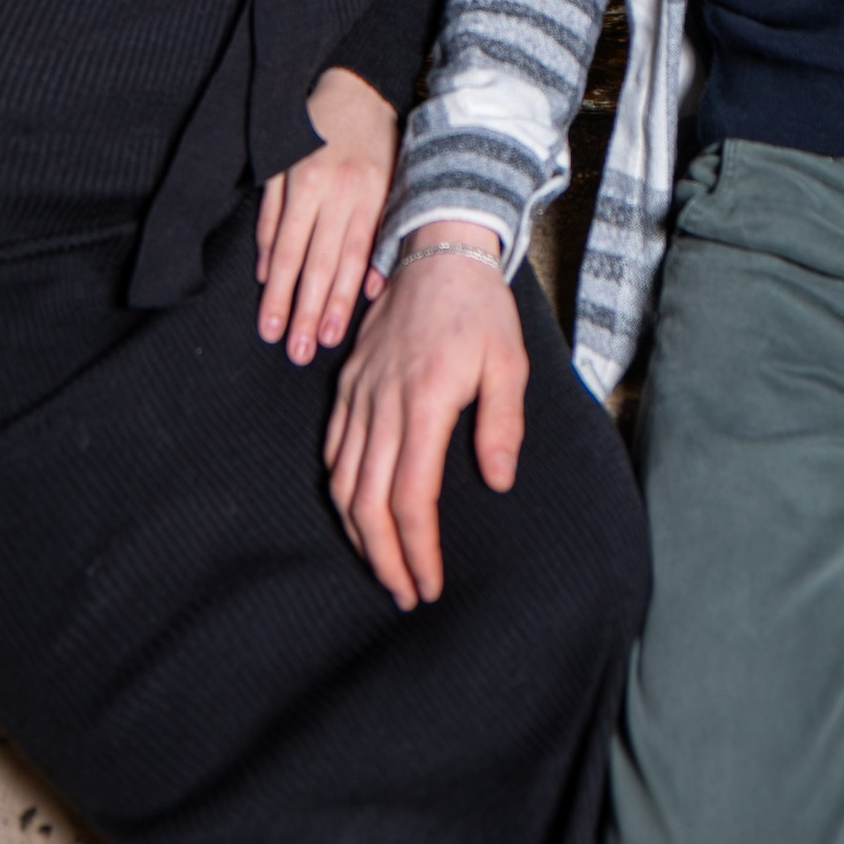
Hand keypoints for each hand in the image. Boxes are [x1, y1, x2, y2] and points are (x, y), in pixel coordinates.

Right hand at [256, 66, 397, 363]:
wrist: (352, 84)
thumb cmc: (378, 142)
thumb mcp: (395, 181)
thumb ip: (384, 233)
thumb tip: (373, 290)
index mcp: (369, 193)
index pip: (351, 258)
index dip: (339, 301)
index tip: (328, 339)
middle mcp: (336, 187)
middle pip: (317, 261)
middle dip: (305, 311)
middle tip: (295, 351)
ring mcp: (303, 175)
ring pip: (289, 244)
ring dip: (279, 291)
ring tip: (270, 328)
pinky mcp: (279, 165)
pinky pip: (271, 215)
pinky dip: (268, 248)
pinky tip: (265, 278)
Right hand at [325, 227, 526, 609]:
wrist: (440, 249)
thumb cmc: (481, 309)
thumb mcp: (510, 363)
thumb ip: (502, 425)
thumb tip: (497, 483)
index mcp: (424, 401)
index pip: (410, 497)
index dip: (417, 549)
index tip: (430, 583)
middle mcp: (382, 402)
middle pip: (367, 501)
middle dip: (383, 558)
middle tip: (404, 594)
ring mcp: (359, 392)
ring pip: (342, 480)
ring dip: (357, 532)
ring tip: (382, 566)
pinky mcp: (348, 382)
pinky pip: (333, 448)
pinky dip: (340, 491)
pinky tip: (357, 512)